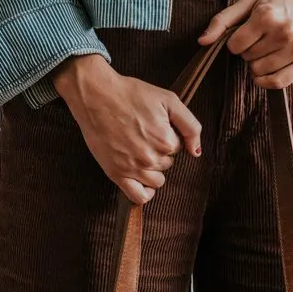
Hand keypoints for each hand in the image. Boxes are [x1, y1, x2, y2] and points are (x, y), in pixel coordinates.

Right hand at [52, 55, 202, 204]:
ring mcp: (134, 168)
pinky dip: (144, 193)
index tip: (153, 126)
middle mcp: (151, 158)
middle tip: (142, 134)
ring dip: (152, 170)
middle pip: (167, 164)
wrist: (96, 95)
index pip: (177, 148)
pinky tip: (142, 181)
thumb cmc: (130, 94)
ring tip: (139, 151)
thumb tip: (196, 152)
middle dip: (159, 152)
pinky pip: (138, 197)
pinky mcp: (117, 174)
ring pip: (156, 181)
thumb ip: (190, 126)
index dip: (167, 136)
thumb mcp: (168, 100)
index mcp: (166, 141)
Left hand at [199, 0, 292, 88]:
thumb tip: (202, 42)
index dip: (236, 42)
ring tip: (268, 49)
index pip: (235, 46)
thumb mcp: (250, 1)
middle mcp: (283, 33)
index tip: (245, 34)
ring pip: (260, 72)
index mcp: (267, 15)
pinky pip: (278, 83)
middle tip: (261, 39)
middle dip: (249, 51)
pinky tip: (266, 71)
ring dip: (258, 64)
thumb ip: (223, 20)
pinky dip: (266, 81)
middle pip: (248, 59)